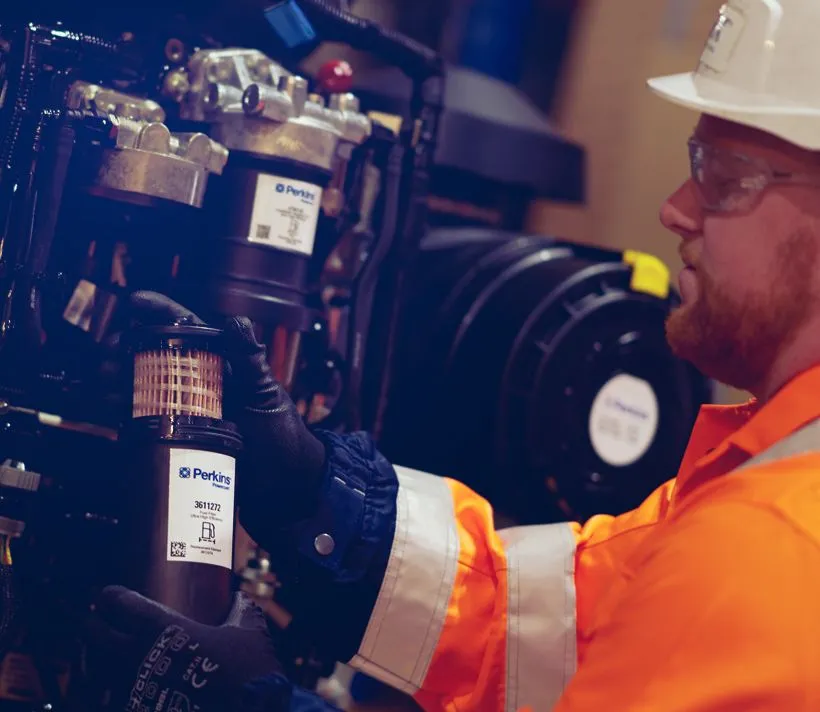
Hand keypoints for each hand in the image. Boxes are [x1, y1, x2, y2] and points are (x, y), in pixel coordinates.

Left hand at [88, 586, 284, 711]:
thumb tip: (240, 600)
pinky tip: (105, 693)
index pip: (123, 604)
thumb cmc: (246, 673)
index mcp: (164, 630)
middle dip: (91, 624)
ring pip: (90, 672)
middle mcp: (139, 657)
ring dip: (89, 662)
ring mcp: (132, 690)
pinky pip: (101, 703)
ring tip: (94, 659)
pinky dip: (98, 697)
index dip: (111, 597)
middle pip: (94, 634)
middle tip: (96, 621)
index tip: (109, 596)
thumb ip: (241, 612)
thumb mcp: (249, 634)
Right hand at [125, 291, 327, 548]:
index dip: (160, 312)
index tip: (135, 301)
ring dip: (120, 378)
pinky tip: (112, 407)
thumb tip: (237, 321)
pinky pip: (145, 420)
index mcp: (222, 363)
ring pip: (145, 386)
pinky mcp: (178, 438)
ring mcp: (187, 410)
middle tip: (110, 350)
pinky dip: (125, 412)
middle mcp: (201, 382)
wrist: (283, 484)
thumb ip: (251, 359)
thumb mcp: (265, 393)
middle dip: (128, 347)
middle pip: (156, 355)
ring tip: (105, 379)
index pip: (187, 329)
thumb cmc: (282, 433)